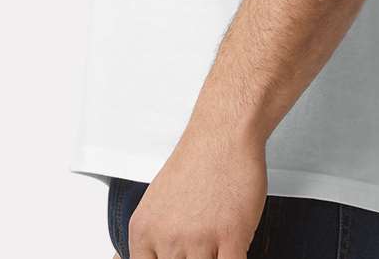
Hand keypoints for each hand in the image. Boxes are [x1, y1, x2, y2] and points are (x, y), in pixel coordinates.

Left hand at [126, 118, 267, 257]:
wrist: (223, 132)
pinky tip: (234, 247)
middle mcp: (167, 238)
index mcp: (144, 231)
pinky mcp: (231, 235)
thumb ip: (154, 237)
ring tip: (217, 241)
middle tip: (200, 244)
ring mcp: (199, 239)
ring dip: (214, 257)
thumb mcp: (157, 201)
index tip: (177, 256)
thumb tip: (150, 257)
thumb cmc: (196, 161)